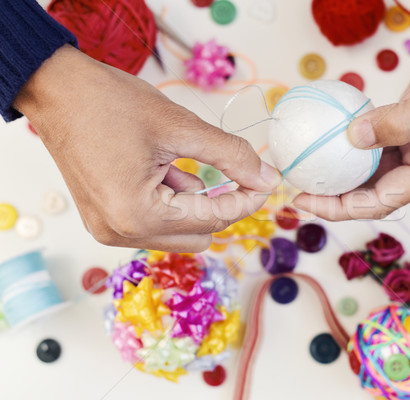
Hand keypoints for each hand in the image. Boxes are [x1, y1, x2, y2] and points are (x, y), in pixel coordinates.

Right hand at [14, 45, 280, 251]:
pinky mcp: (105, 219)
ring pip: (179, 232)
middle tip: (235, 171)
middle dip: (222, 206)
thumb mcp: (181, 126)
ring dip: (195, 203)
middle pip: (199, 235)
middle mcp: (121, 232)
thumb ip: (231, 155)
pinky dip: (173, 200)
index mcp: (138, 215)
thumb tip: (267, 178)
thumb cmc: (109, 103)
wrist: (56, 90)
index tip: (267, 180)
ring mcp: (109, 229)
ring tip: (180, 161)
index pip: (213, 219)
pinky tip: (165, 168)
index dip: (248, 199)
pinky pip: (155, 222)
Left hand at [294, 0, 409, 219]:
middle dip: (335, 196)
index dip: (343, 208)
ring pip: (369, 168)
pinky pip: (371, 139)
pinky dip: (348, 142)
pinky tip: (326, 138)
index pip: (384, 201)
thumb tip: (353, 140)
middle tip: (297, 189)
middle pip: (372, 192)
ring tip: (305, 168)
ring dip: (339, 171)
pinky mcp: (405, 121)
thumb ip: (402, 122)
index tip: (308, 201)